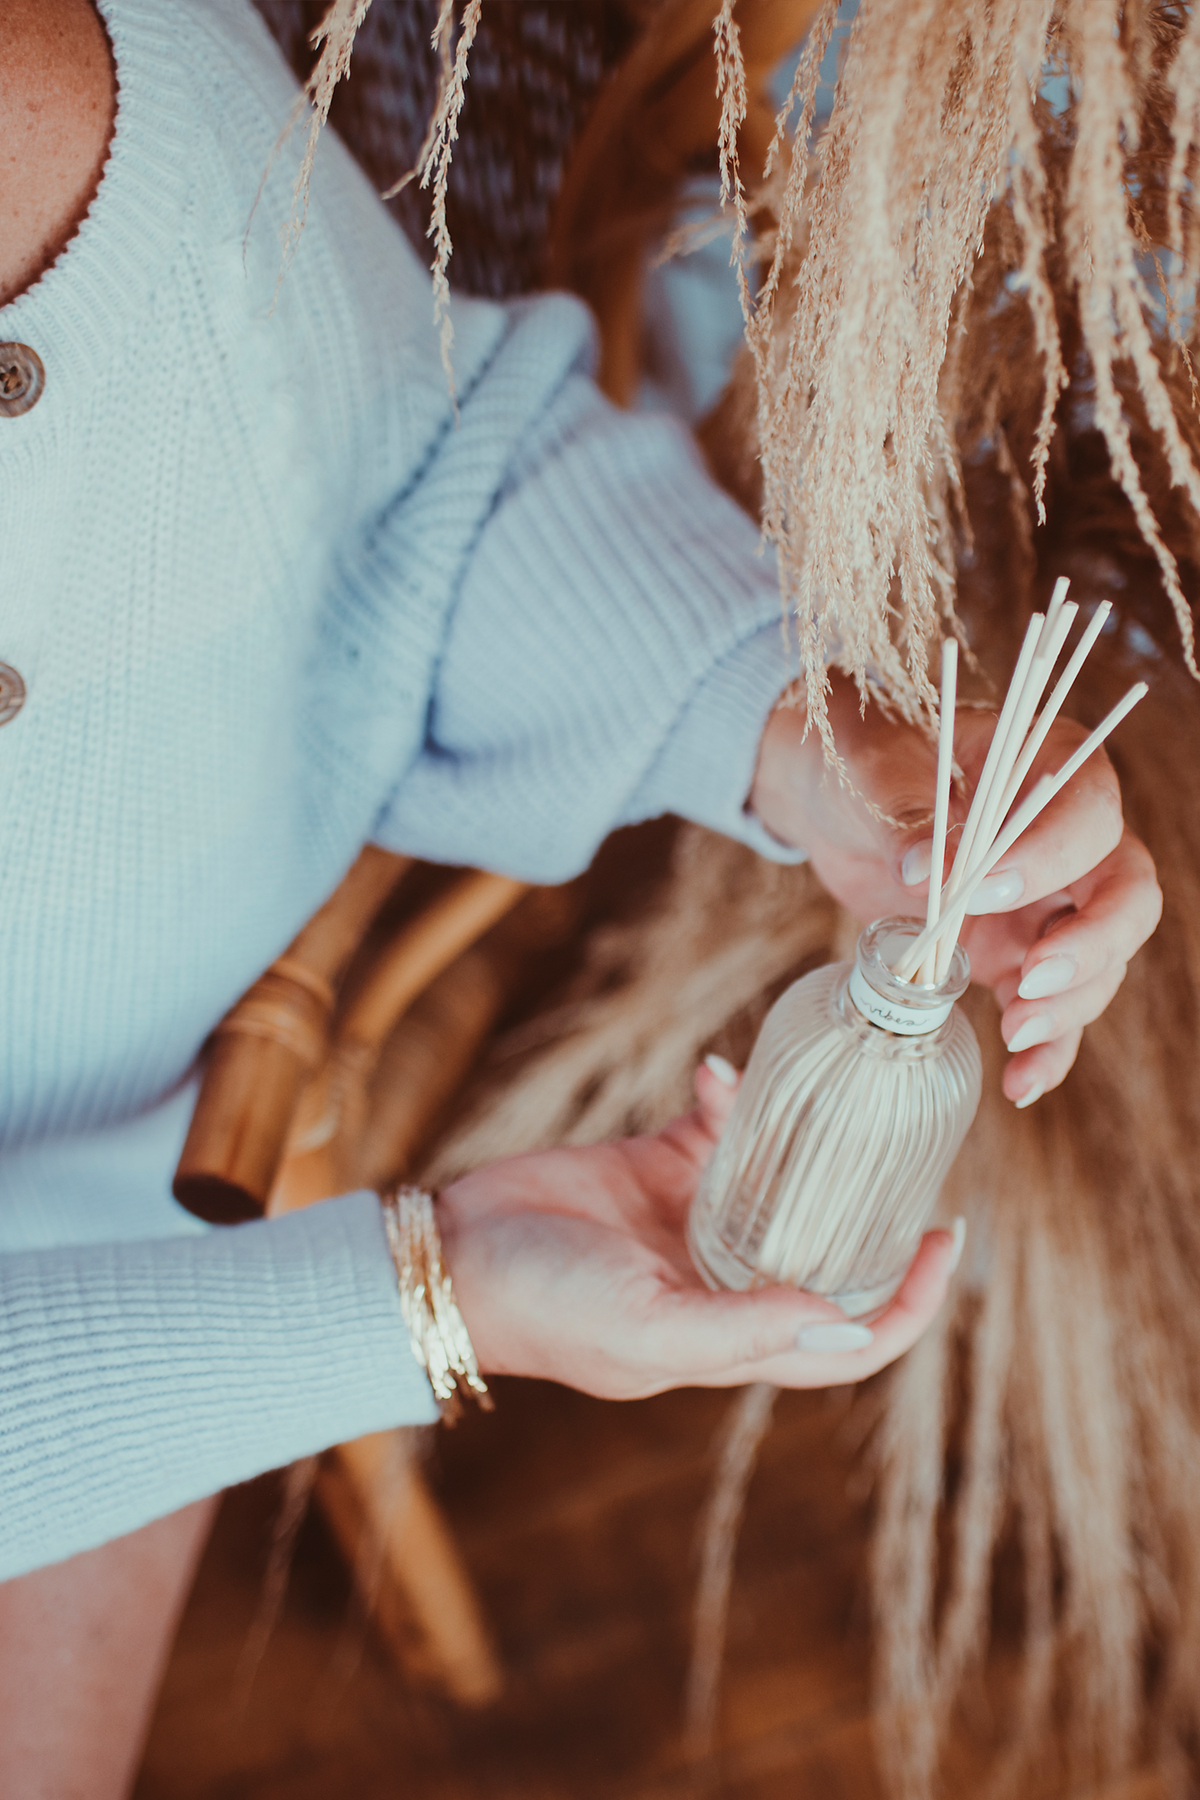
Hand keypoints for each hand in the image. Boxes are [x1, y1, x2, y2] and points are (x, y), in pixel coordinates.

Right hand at [438, 1060, 959, 1400]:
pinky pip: (717, 1130)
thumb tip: (846, 1323)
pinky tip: (718, 1074)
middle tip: (910, 1153)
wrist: (453, 1253)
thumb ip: (743, 1329)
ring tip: (829, 1097)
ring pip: (781, 1180)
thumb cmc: (546, 1307)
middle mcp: (724, 1282)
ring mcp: (691, 1223)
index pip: (847, 1337)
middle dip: (873, 1211)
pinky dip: (729, 1099)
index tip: (944, 1241)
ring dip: (805, 1142)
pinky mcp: (655, 1167)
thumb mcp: (646, 1328)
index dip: (905, 1303)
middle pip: (827, 1251)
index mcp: (733, 1337)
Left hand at [750, 674, 1161, 1104]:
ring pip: (1102, 961)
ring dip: (1070, 1004)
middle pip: (1127, 895)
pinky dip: (1048, 1050)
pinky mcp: (1019, 957)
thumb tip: (923, 865)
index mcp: (1053, 767)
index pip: (1089, 813)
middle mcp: (1073, 840)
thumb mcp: (875, 773)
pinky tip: (1021, 1084)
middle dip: (1092, 944)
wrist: (836, 806)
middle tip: (1030, 978)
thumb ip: (905, 812)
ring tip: (1013, 1031)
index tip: (982, 890)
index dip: (1050, 856)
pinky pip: (1055, 1008)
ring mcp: (1052, 904)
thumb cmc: (865, 765)